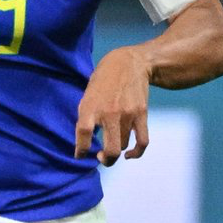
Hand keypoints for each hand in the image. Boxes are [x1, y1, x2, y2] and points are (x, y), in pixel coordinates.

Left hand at [75, 45, 150, 163]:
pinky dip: (136, 153)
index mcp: (91, 106)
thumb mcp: (88, 94)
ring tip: (113, 144)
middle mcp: (109, 112)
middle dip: (105, 160)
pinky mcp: (142, 114)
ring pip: (123, 146)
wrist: (130, 63)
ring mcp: (128, 114)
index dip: (81, 149)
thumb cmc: (104, 79)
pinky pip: (142, 142)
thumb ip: (86, 116)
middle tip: (101, 157)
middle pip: (111, 150)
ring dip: (117, 150)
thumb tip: (85, 142)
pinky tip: (129, 155)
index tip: (80, 155)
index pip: (84, 134)